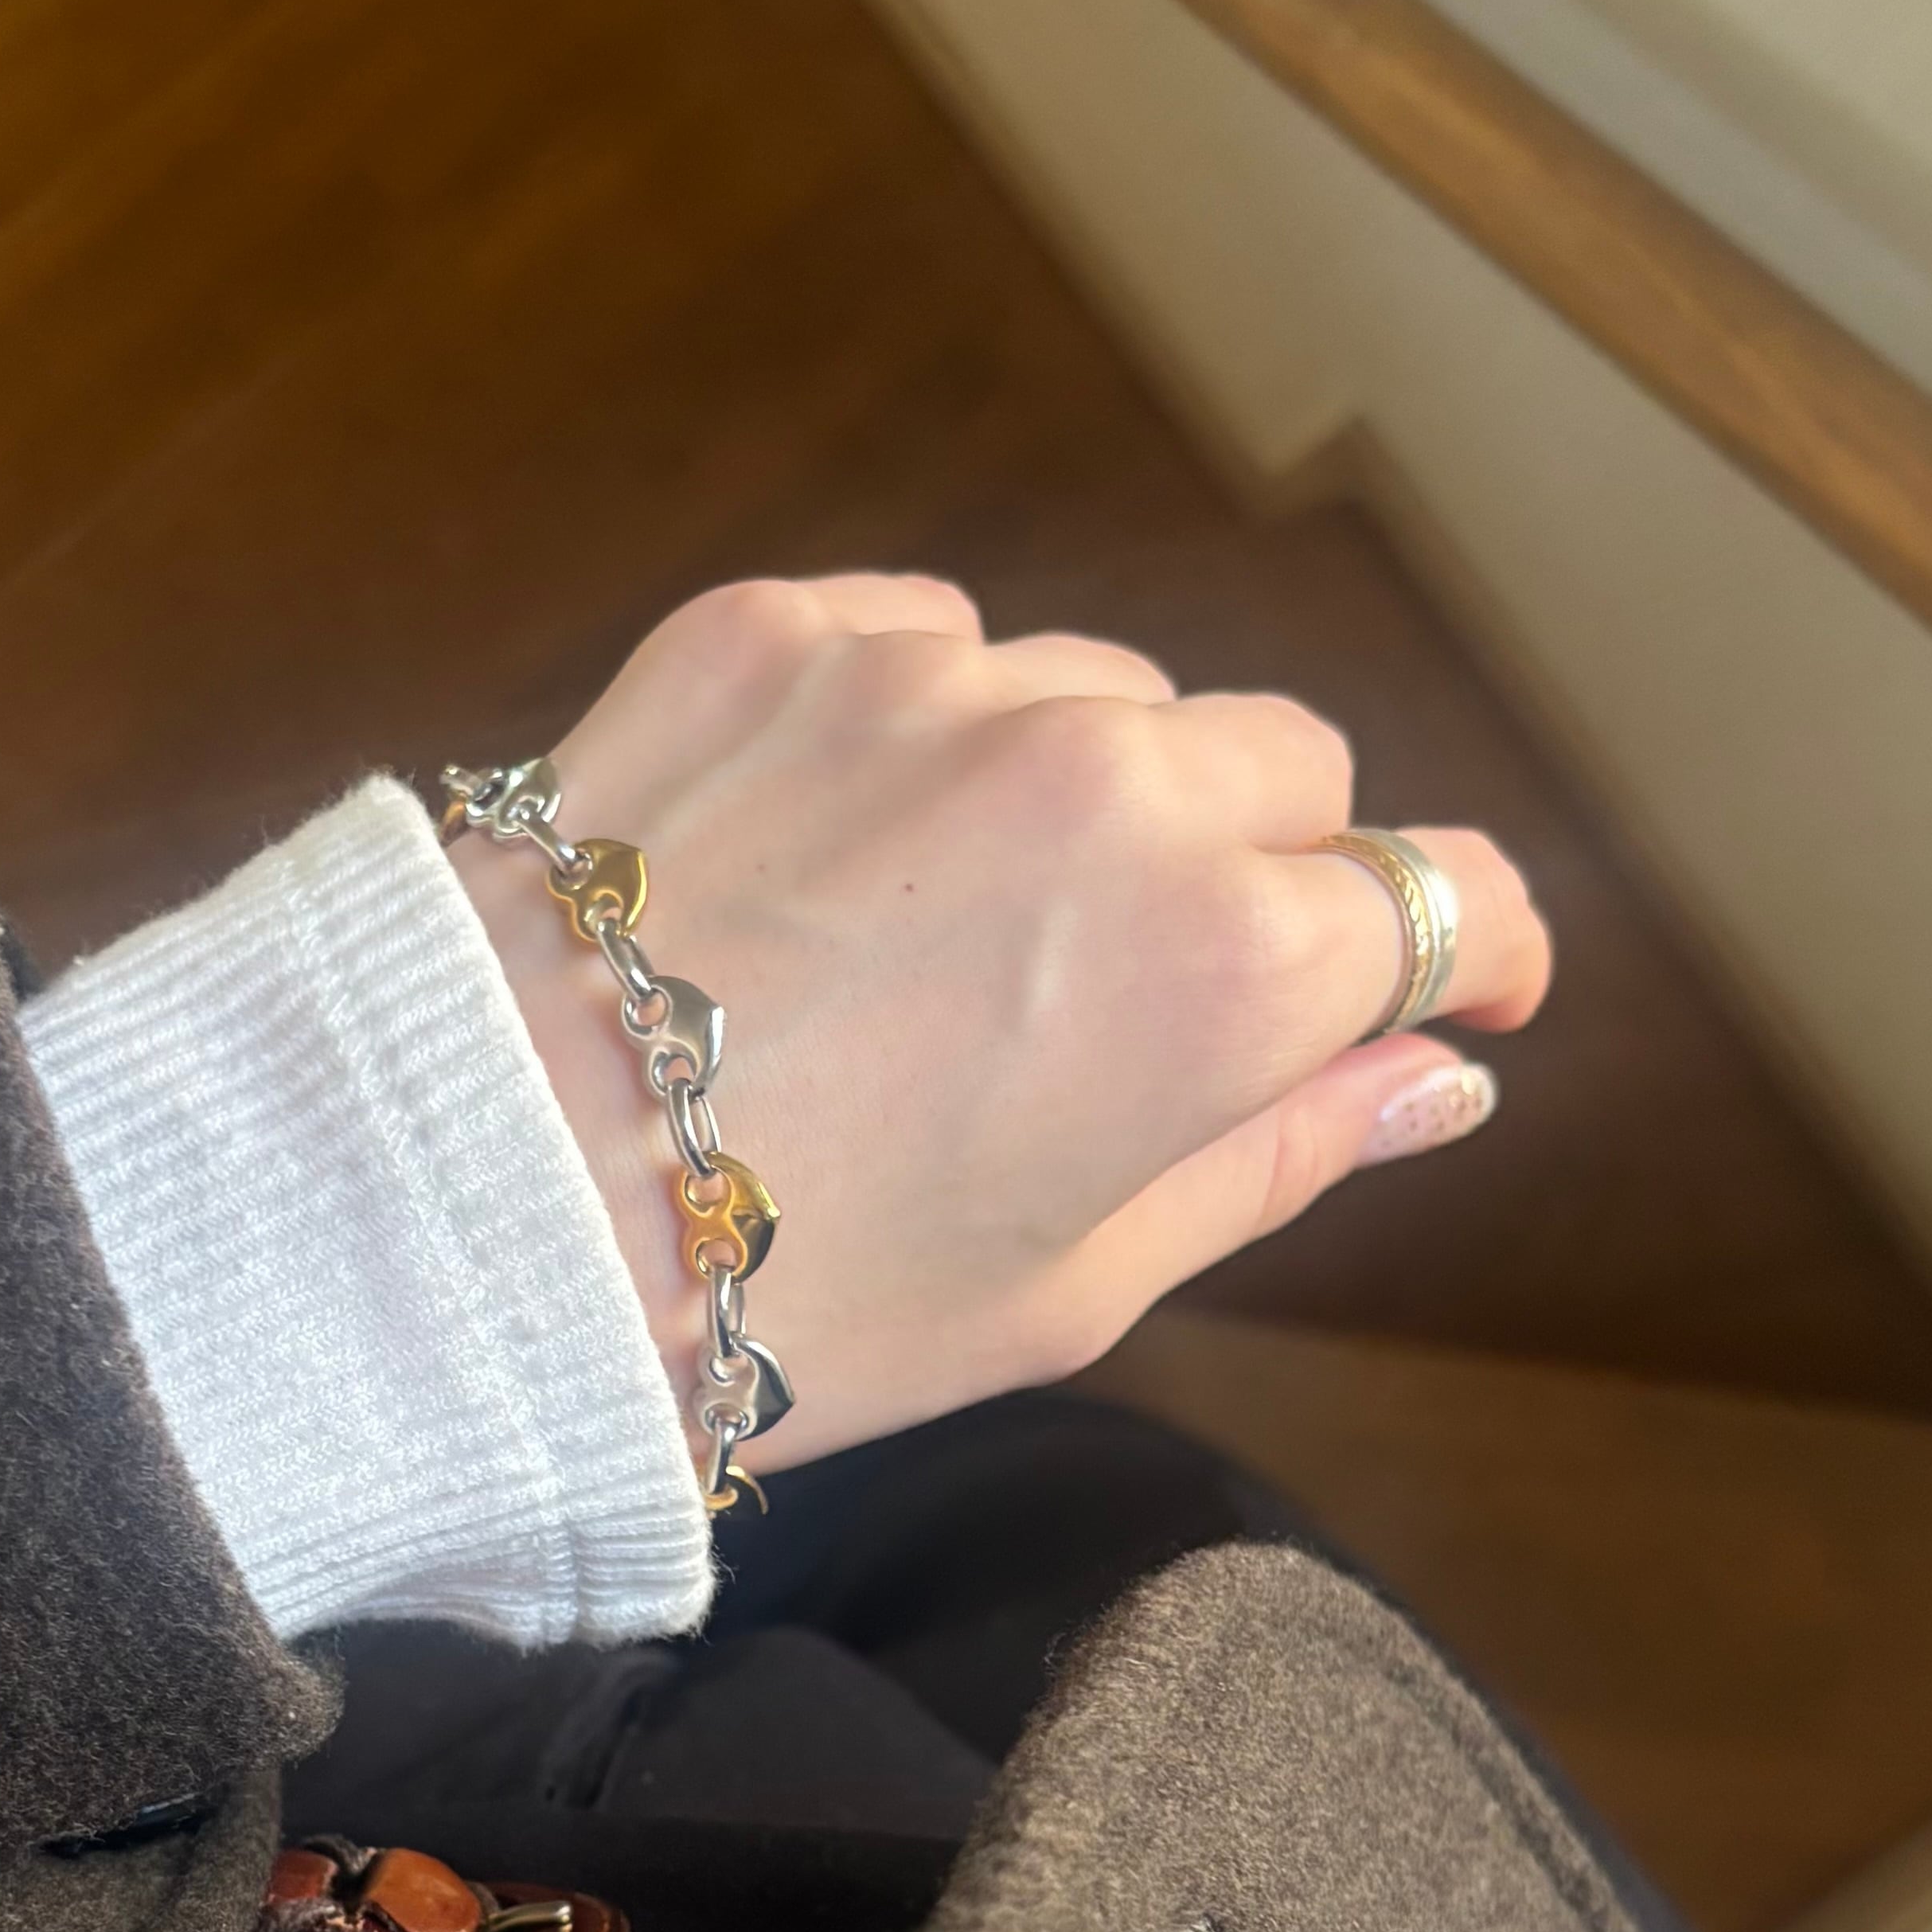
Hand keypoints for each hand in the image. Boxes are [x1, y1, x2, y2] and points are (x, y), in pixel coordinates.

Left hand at [453, 574, 1551, 1471]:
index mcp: (1220, 964)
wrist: (468, 1201)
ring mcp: (938, 685)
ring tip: (946, 935)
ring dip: (1083, 790)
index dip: (1463, 946)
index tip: (1452, 986)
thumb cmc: (781, 1300)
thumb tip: (1444, 1076)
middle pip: (1286, 765)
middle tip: (1135, 991)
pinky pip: (934, 642)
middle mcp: (1108, 780)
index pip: (1437, 895)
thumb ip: (1281, 1151)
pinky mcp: (784, 630)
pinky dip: (925, 732)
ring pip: (1108, 693)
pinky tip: (834, 854)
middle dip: (1259, 866)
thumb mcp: (1069, 1282)